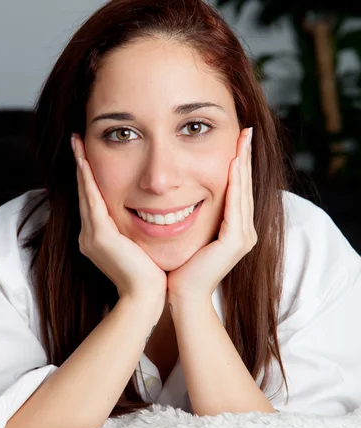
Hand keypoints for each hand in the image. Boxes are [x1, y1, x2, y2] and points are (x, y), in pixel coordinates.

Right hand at [71, 134, 166, 311]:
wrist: (146, 298)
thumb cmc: (150, 276)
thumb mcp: (140, 248)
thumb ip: (136, 232)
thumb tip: (152, 215)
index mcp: (99, 238)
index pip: (93, 200)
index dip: (89, 177)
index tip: (87, 155)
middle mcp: (89, 235)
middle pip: (85, 192)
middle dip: (81, 166)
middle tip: (77, 141)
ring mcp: (91, 236)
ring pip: (85, 193)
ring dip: (82, 166)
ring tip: (77, 143)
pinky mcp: (99, 236)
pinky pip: (92, 201)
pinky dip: (88, 180)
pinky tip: (86, 162)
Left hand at [167, 127, 256, 303]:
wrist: (182, 296)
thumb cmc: (181, 268)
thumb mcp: (191, 234)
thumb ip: (194, 215)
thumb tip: (181, 194)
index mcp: (235, 229)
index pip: (238, 189)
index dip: (238, 164)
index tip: (237, 140)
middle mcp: (245, 231)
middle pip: (245, 186)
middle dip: (244, 157)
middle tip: (245, 131)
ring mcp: (243, 237)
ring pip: (243, 192)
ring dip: (242, 164)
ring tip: (242, 140)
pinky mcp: (236, 242)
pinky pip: (236, 206)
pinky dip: (234, 184)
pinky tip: (233, 164)